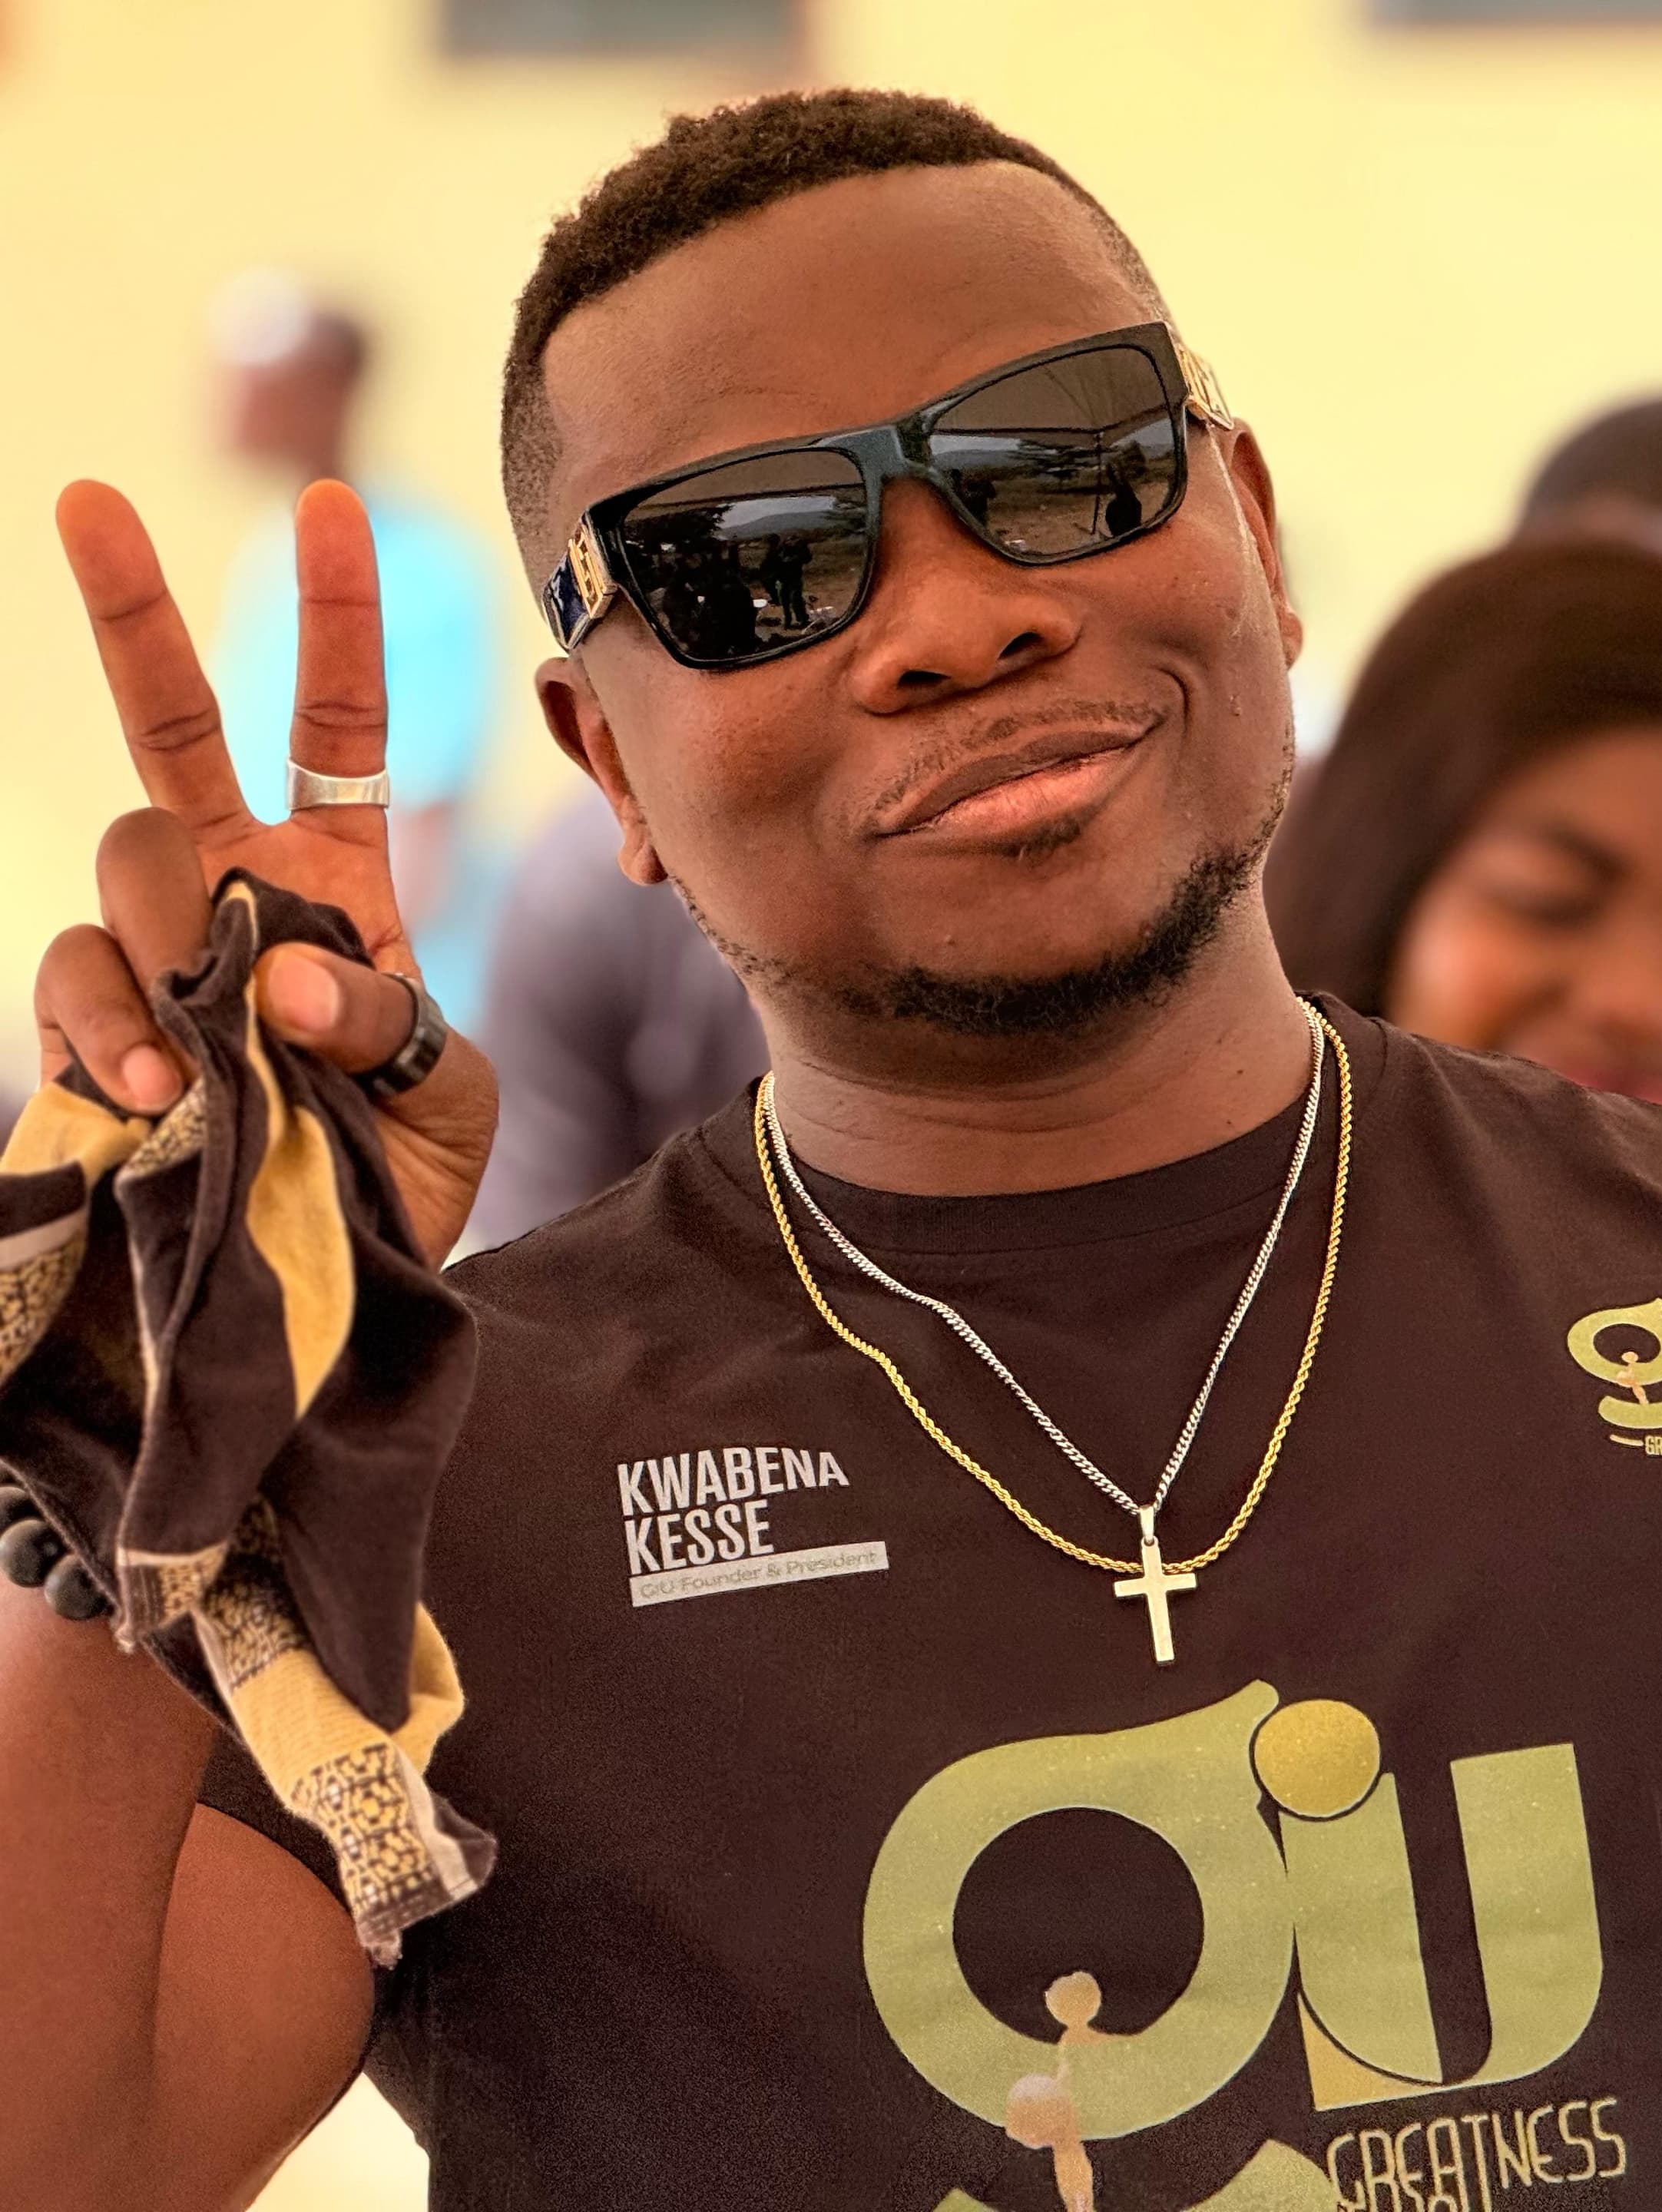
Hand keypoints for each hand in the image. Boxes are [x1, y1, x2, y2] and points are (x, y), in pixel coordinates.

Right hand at [33, 480, 494, 1262]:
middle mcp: (235, 890)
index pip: (338, 724)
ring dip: (170, 932)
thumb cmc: (401, 1172)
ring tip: (208, 1053)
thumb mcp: (449, 1095)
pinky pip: (79, 985)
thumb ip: (393, 1028)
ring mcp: (154, 954)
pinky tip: (160, 1092)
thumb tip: (285, 975)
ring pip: (126, 859)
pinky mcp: (92, 1031)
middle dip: (132, 608)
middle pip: (171, 728)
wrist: (331, 1290)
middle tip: (86, 497)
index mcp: (339, 877)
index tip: (334, 503)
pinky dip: (113, 1029)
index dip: (336, 618)